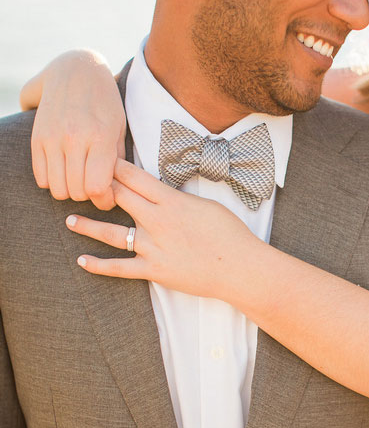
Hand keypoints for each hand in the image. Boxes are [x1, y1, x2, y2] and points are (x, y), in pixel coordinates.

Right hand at [20, 50, 125, 210]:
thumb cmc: (105, 103)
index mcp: (100, 136)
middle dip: (88, 196)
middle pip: (77, 192)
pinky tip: (64, 170)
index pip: (97, 187)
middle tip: (94, 186)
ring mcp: (52, 138)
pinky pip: (42, 178)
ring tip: (79, 179)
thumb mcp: (119, 129)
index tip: (107, 197)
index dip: (104, 200)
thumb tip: (111, 193)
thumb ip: (117, 162)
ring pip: (58, 189)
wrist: (76, 70)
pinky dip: (53, 182)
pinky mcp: (38, 138)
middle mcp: (74, 138)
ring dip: (70, 191)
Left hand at [66, 159, 259, 299]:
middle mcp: (158, 221)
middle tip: (77, 179)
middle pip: (119, 198)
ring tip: (69, 219)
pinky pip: (121, 268)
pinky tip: (82, 261)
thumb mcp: (206, 205)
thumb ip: (179, 198)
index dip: (113, 166)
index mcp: (172, 201)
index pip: (135, 178)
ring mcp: (154, 247)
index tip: (98, 157)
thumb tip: (162, 192)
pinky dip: (99, 266)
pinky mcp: (154, 270)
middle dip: (97, 187)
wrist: (240, 268)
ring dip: (89, 225)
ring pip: (113, 233)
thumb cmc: (230, 234)